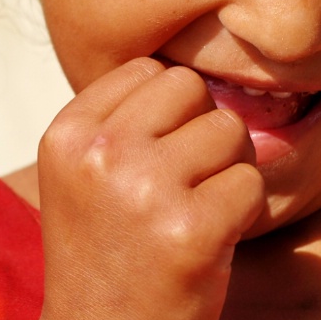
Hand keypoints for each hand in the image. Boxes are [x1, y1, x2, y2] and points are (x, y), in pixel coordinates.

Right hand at [31, 58, 264, 319]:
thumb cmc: (104, 250)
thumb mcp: (83, 171)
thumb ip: (123, 116)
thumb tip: (200, 73)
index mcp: (68, 133)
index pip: (147, 69)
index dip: (167, 110)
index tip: (155, 155)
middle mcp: (101, 153)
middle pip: (191, 88)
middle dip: (201, 127)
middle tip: (187, 179)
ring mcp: (145, 190)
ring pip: (229, 129)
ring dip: (228, 166)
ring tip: (198, 207)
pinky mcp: (191, 231)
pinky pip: (252, 182)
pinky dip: (244, 209)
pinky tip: (212, 237)